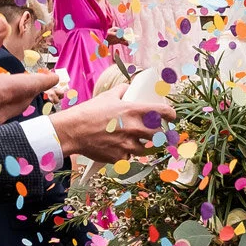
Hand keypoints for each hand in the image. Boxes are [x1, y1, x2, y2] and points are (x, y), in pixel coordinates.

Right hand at [49, 85, 173, 164]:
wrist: (73, 131)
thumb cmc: (88, 112)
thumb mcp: (107, 97)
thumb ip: (121, 91)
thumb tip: (128, 87)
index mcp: (133, 111)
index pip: (163, 112)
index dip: (171, 115)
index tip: (172, 117)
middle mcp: (134, 129)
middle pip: (161, 135)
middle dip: (162, 134)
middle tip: (160, 133)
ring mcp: (128, 145)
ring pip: (148, 149)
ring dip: (147, 146)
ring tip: (143, 142)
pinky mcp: (120, 158)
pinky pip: (130, 158)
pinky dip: (128, 155)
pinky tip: (121, 150)